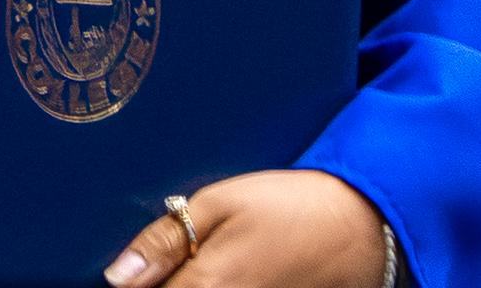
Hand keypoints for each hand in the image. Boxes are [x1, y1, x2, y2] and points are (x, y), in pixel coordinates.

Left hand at [108, 169, 394, 287]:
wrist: (362, 224)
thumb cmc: (291, 206)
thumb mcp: (220, 201)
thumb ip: (164, 241)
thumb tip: (118, 277)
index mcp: (205, 286)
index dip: (142, 285)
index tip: (147, 272)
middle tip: (177, 268)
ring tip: (211, 269)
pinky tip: (227, 277)